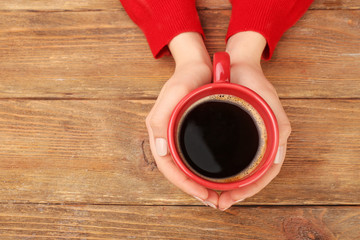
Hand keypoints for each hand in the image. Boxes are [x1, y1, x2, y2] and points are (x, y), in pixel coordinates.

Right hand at [146, 32, 218, 207]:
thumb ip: (161, 121)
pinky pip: (194, 157)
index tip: (203, 195)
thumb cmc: (184, 78)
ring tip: (216, 194)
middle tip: (213, 200)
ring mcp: (179, 135)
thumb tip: (160, 151)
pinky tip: (215, 174)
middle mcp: (168, 137)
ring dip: (199, 183)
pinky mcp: (191, 132)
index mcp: (160, 133)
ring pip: (187, 167)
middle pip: (178, 171)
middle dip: (193, 189)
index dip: (185, 185)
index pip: (169, 167)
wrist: (197, 65)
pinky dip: (203, 169)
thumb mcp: (173, 95)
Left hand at [218, 32, 291, 210]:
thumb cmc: (254, 81)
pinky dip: (223, 170)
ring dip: (229, 186)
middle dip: (236, 193)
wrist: (236, 65)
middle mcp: (260, 143)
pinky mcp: (233, 134)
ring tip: (213, 195)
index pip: (264, 174)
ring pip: (241, 171)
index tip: (231, 199)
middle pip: (251, 177)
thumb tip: (277, 158)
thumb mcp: (269, 100)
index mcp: (271, 139)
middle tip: (219, 202)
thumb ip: (280, 125)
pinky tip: (211, 175)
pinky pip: (230, 158)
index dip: (249, 190)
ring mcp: (246, 139)